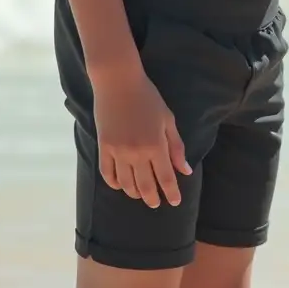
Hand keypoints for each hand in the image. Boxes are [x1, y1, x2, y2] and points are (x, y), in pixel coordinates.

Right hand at [93, 69, 190, 207]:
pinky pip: (107, 174)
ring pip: (125, 184)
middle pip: (145, 186)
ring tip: (141, 195)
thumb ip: (176, 146)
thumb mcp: (168, 119)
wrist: (118, 83)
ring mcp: (118, 152)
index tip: (175, 202)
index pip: (165, 178)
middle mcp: (137, 154)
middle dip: (152, 198)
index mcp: (156, 146)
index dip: (171, 193)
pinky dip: (114, 184)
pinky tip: (120, 186)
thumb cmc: (148, 98)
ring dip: (134, 193)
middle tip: (156, 204)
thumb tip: (185, 170)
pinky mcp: (103, 148)